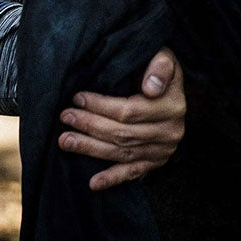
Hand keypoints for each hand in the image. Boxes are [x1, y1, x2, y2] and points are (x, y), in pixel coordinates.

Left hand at [58, 47, 186, 189]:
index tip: (77, 98)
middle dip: (90, 125)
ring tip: (66, 141)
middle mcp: (170, 132)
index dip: (101, 106)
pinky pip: (132, 172)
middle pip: (122, 133)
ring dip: (91, 148)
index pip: (129, 111)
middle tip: (65, 118)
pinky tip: (93, 184)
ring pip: (121, 152)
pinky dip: (112, 179)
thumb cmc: (160, 69)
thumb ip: (160, 66)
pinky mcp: (155, 162)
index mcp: (172, 106)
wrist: (174, 90)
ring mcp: (162, 150)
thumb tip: (150, 87)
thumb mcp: (164, 57)